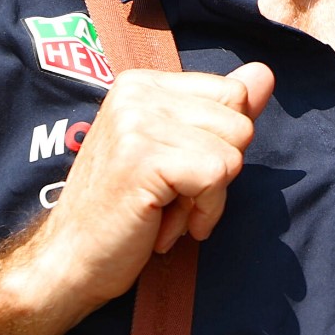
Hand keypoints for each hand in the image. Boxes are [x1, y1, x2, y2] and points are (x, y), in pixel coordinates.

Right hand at [26, 62, 273, 308]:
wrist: (70, 261)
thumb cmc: (124, 212)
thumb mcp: (176, 152)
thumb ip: (220, 112)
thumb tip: (265, 72)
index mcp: (143, 83)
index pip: (232, 93)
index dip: (222, 144)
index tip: (182, 172)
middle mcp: (137, 91)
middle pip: (239, 121)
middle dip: (219, 170)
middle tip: (173, 195)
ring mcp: (137, 122)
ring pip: (232, 153)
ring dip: (210, 197)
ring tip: (167, 210)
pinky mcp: (143, 158)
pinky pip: (216, 177)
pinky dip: (205, 212)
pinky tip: (170, 227)